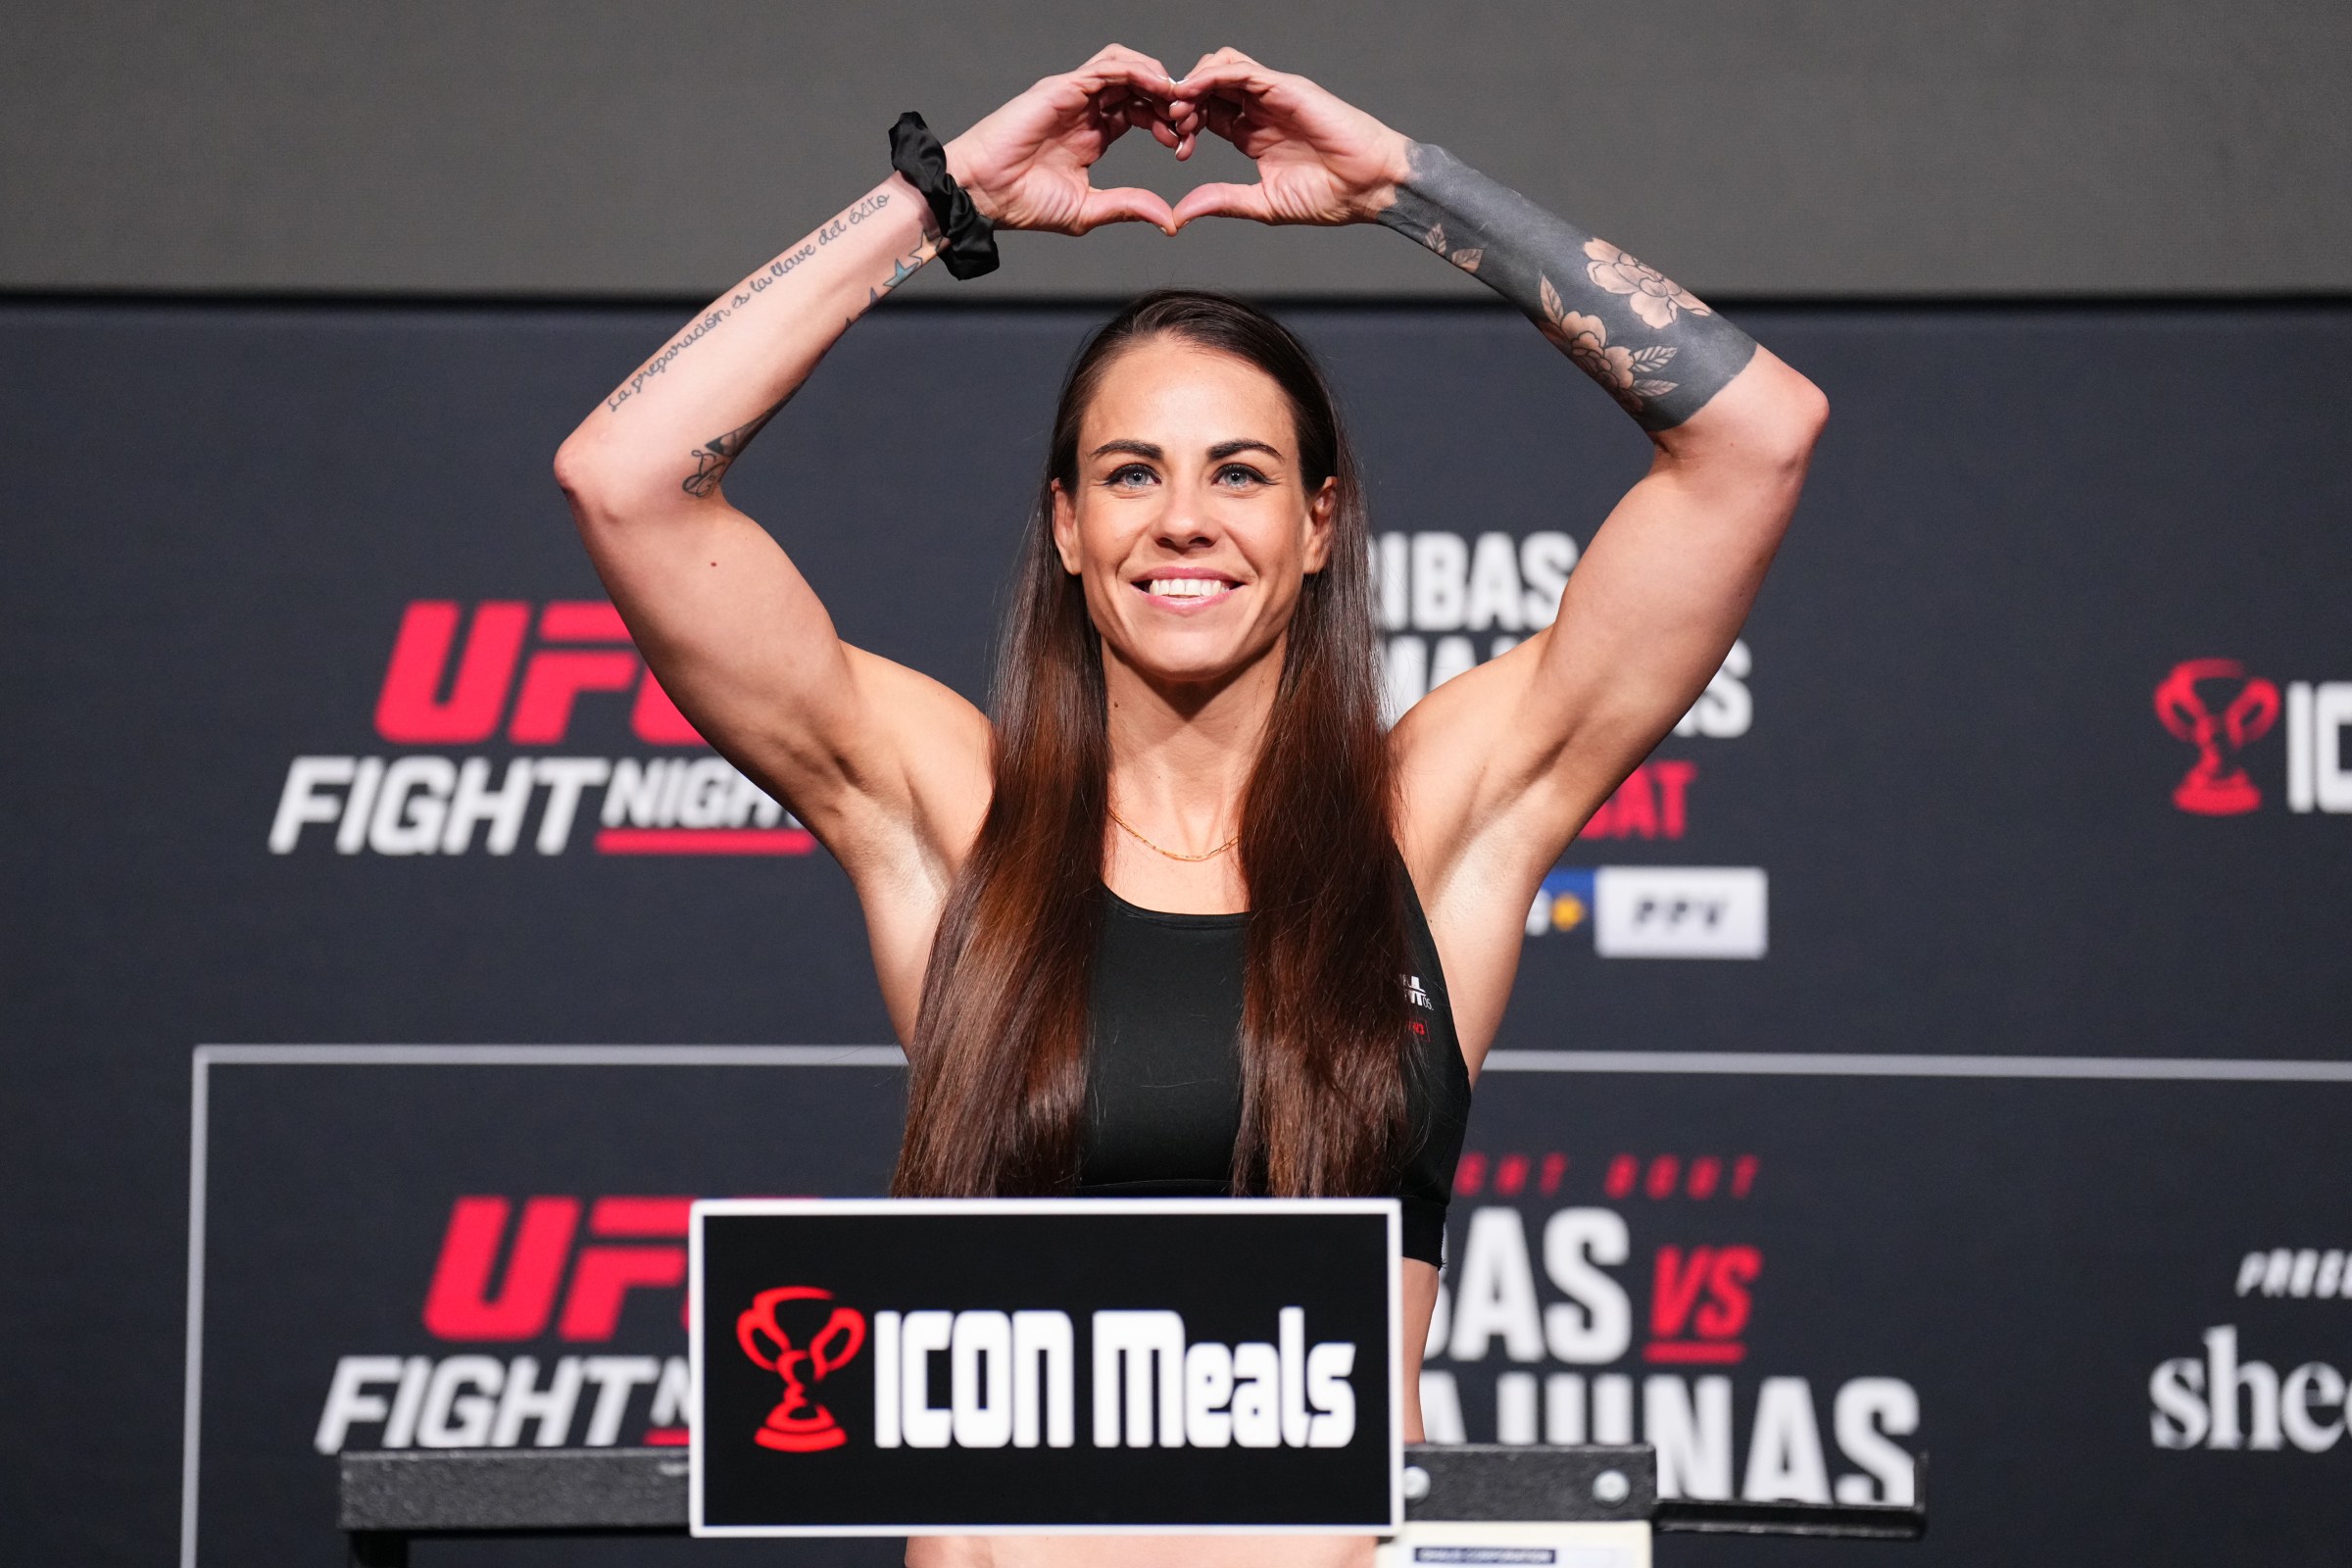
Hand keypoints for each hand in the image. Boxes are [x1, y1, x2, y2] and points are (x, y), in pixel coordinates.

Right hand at [943, 45, 1192, 235]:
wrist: (981, 193)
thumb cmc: (1020, 203)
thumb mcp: (1087, 210)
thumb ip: (1127, 207)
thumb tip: (1168, 220)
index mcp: (1092, 134)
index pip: (1139, 112)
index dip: (1165, 122)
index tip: (1183, 144)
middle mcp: (1084, 109)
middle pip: (1138, 85)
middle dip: (1168, 100)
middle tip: (1187, 122)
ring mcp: (1073, 95)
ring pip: (1127, 66)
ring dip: (1157, 79)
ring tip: (1177, 100)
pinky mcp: (1063, 87)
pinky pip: (1109, 67)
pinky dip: (1138, 71)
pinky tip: (1158, 88)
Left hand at [1167, 49, 1412, 227]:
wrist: (1370, 186)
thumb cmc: (1331, 196)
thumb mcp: (1263, 203)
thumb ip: (1222, 201)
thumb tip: (1180, 215)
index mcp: (1253, 134)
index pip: (1207, 115)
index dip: (1185, 125)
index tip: (1175, 149)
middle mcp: (1260, 110)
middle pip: (1208, 87)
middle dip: (1183, 101)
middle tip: (1170, 125)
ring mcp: (1272, 95)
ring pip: (1220, 68)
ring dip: (1193, 83)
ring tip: (1178, 106)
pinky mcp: (1284, 86)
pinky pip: (1240, 69)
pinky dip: (1212, 75)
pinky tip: (1193, 91)